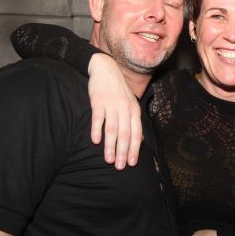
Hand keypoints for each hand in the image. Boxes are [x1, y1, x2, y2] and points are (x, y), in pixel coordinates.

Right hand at [88, 54, 141, 168]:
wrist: (105, 68)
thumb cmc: (117, 90)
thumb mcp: (129, 104)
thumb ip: (133, 121)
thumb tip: (139, 141)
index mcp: (134, 110)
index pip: (136, 133)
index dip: (134, 149)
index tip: (131, 163)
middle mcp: (125, 108)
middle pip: (125, 134)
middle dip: (123, 152)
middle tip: (120, 167)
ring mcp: (112, 104)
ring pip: (112, 129)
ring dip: (110, 146)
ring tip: (108, 160)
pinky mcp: (98, 100)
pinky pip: (98, 117)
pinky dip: (97, 130)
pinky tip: (95, 141)